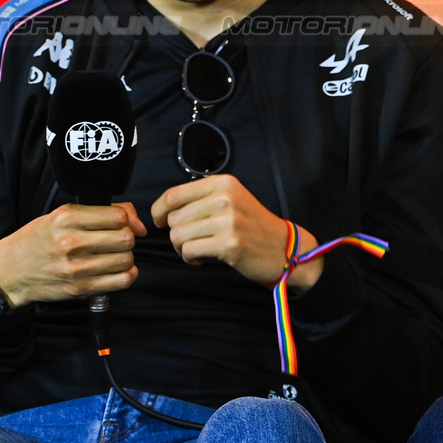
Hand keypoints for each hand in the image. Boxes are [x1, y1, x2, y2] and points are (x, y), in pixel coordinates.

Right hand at [0, 202, 146, 308]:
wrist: (9, 272)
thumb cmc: (37, 240)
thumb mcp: (62, 215)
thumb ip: (102, 212)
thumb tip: (139, 224)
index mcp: (66, 218)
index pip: (118, 216)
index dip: (125, 218)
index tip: (119, 223)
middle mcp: (71, 242)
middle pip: (125, 238)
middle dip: (126, 237)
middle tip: (116, 240)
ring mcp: (76, 268)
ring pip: (126, 259)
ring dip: (125, 257)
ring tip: (112, 255)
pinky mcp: (80, 288)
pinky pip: (122, 281)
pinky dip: (126, 275)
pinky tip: (116, 270)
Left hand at [151, 174, 323, 290]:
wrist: (284, 247)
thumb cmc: (252, 225)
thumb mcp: (231, 199)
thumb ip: (202, 198)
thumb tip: (163, 210)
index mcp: (223, 184)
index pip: (174, 195)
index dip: (158, 210)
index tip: (159, 221)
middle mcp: (225, 198)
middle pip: (173, 218)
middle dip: (177, 233)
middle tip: (194, 240)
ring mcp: (228, 221)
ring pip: (178, 235)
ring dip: (183, 248)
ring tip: (200, 249)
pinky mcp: (229, 244)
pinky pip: (189, 251)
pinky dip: (191, 258)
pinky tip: (204, 258)